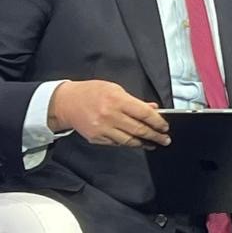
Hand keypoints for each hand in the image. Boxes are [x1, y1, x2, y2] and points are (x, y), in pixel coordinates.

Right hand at [47, 80, 169, 148]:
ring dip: (144, 143)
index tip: (165, 126)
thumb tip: (153, 109)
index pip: (144, 113)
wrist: (66, 102)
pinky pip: (116, 143)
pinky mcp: (96, 138)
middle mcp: (110, 115)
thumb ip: (135, 101)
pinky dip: (128, 143)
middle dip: (155, 136)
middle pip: (139, 129)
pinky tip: (135, 142)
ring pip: (129, 140)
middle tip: (165, 139)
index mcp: (117, 100)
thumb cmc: (91, 92)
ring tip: (153, 143)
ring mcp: (102, 128)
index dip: (157, 122)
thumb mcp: (114, 89)